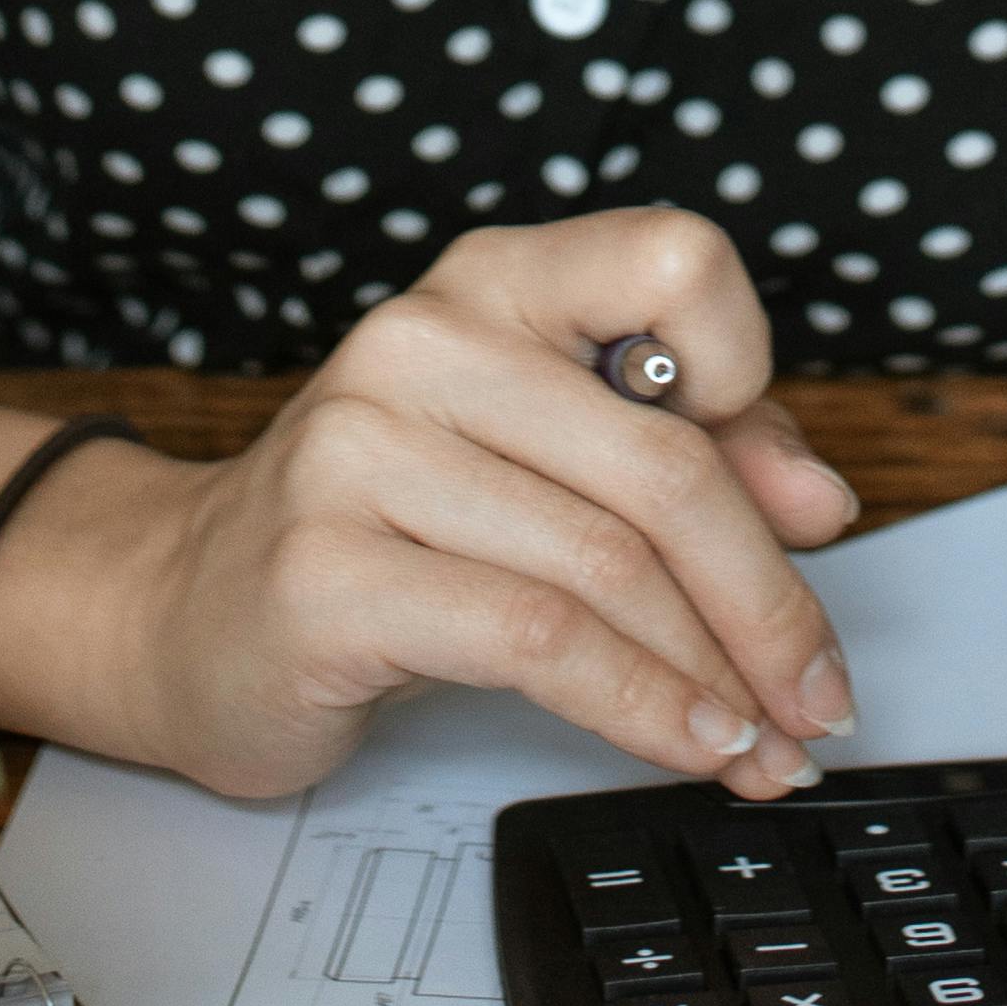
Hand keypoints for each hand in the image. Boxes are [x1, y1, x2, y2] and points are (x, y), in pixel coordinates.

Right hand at [26, 211, 862, 807]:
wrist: (186, 613)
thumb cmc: (386, 533)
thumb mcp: (543, 461)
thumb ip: (693, 452)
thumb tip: (820, 502)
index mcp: (493, 283)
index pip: (676, 261)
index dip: (755, 375)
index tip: (793, 502)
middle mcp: (424, 341)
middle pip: (665, 462)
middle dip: (771, 601)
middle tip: (820, 694)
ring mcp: (361, 451)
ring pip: (609, 565)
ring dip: (718, 677)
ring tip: (766, 743)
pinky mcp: (329, 572)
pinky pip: (537, 641)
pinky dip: (642, 706)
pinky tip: (689, 740)